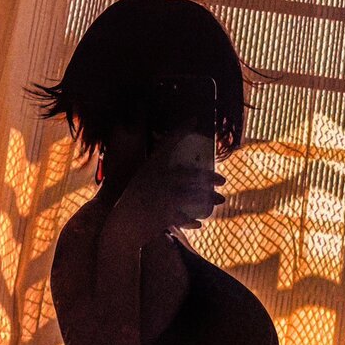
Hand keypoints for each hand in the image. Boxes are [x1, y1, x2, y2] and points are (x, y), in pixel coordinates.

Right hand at [104, 128, 226, 247]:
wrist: (121, 226)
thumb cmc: (129, 202)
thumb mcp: (140, 181)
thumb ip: (155, 175)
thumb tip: (172, 173)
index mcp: (151, 166)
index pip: (168, 142)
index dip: (181, 129)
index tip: (195, 118)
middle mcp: (159, 178)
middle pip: (191, 174)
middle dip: (210, 177)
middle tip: (223, 180)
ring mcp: (164, 197)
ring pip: (193, 195)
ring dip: (210, 198)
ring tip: (221, 199)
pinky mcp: (166, 215)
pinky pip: (184, 217)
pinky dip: (192, 221)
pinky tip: (200, 223)